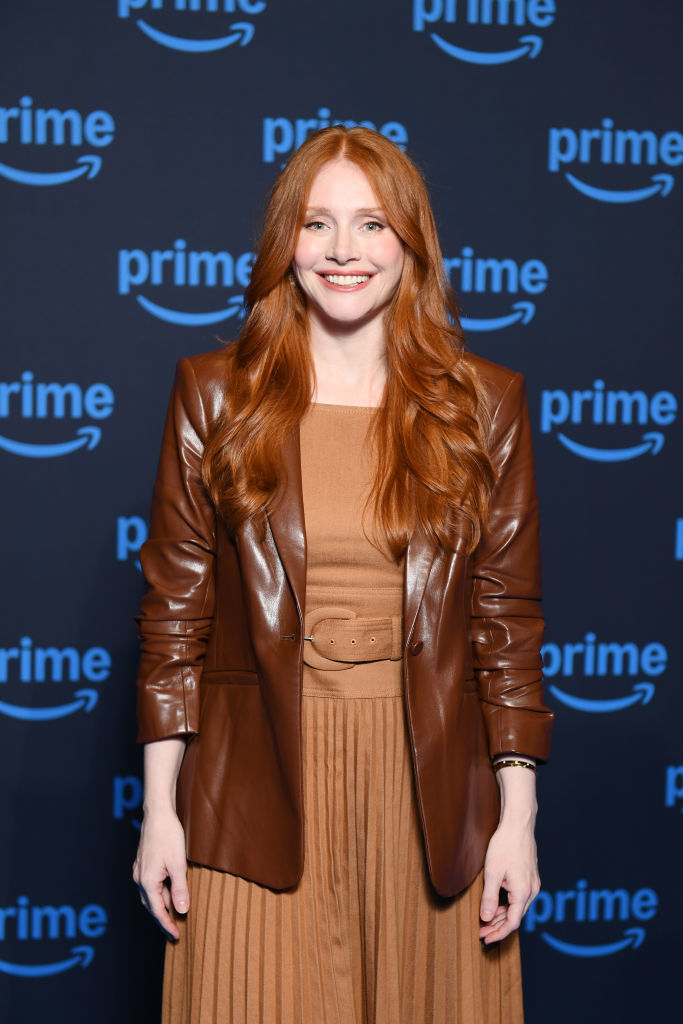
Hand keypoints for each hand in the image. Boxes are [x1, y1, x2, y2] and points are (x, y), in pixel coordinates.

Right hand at [132, 808, 188, 939]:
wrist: (158, 812)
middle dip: (163, 918)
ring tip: (176, 912)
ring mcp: (140, 870)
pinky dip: (160, 892)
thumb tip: (181, 911)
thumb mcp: (178, 863)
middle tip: (175, 930)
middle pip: (151, 905)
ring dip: (162, 904)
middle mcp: (139, 878)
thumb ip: (180, 888)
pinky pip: (151, 884)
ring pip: (151, 894)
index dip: (167, 925)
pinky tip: (171, 890)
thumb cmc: (168, 835)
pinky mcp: (144, 862)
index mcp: (147, 881)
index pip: (158, 911)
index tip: (176, 937)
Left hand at [478, 820, 539, 944]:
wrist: (518, 825)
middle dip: (498, 926)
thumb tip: (487, 918)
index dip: (498, 933)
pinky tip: (496, 904)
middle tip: (481, 931)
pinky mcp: (530, 877)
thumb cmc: (505, 845)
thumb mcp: (492, 872)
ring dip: (502, 915)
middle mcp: (531, 891)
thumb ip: (490, 897)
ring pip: (517, 907)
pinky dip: (507, 904)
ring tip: (486, 920)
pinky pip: (519, 898)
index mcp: (523, 892)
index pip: (512, 923)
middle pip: (515, 917)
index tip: (485, 939)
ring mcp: (532, 884)